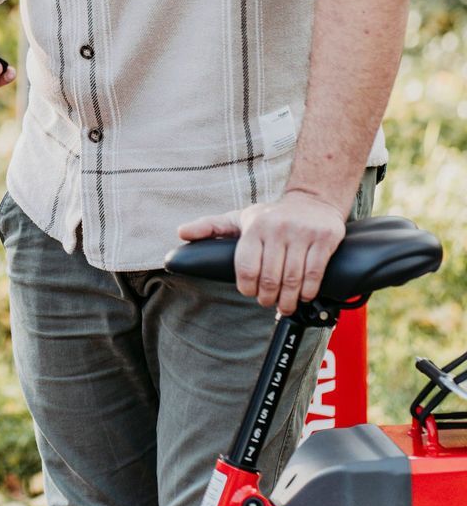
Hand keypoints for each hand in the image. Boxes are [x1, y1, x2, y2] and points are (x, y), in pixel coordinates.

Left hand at [177, 191, 347, 314]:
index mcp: (255, 226)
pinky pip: (315, 274)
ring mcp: (302, 234)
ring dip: (288, 300)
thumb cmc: (271, 216)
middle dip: (268, 297)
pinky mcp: (324, 239)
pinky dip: (308, 292)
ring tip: (285, 304)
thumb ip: (210, 227)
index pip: (246, 268)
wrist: (313, 200)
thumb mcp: (239, 218)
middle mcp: (277, 228)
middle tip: (268, 301)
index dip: (247, 288)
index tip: (250, 292)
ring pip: (293, 280)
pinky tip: (304, 295)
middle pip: (270, 278)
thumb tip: (181, 233)